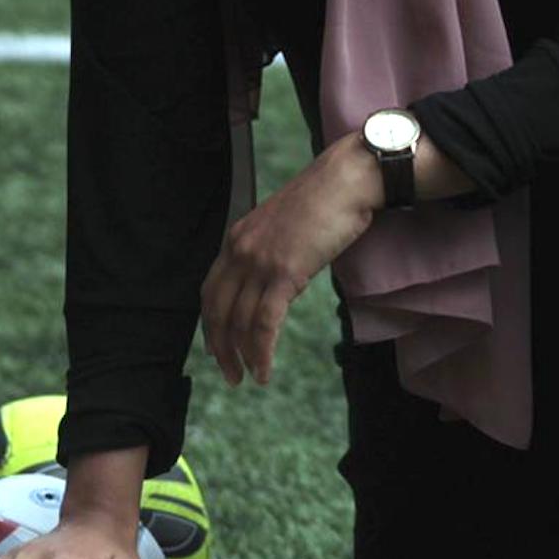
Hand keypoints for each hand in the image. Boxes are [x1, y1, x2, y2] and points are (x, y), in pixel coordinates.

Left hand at [200, 131, 377, 387]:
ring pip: (238, 321)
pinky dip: (261, 352)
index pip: (212, 290)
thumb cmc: (325, 201)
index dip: (211, 323)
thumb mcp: (284, 228)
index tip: (217, 346)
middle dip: (220, 347)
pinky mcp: (284, 272)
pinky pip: (264, 323)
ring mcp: (260, 261)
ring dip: (240, 356)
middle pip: (217, 310)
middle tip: (229, 373)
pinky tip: (263, 370)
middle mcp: (239, 250)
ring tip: (247, 378)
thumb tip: (276, 281)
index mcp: (236, 239)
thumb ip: (271, 253)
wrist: (346, 180)